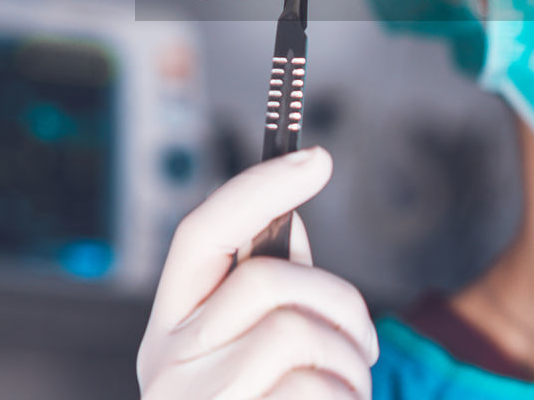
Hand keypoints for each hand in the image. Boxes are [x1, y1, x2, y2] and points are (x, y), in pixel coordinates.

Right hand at [137, 147, 377, 398]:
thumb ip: (270, 295)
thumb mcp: (250, 357)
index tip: (316, 158)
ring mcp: (196, 398)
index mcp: (173, 328)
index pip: (200, 235)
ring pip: (296, 332)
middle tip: (364, 343)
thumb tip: (288, 220)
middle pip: (265, 279)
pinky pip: (313, 388)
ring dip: (348, 361)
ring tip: (347, 390)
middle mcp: (169, 362)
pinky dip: (346, 398)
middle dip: (338, 302)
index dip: (257, 189)